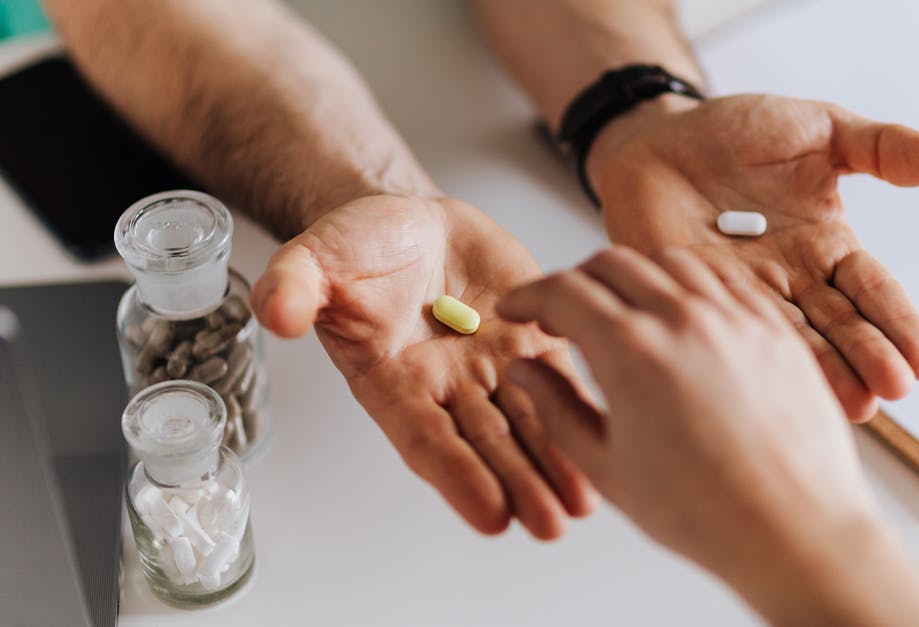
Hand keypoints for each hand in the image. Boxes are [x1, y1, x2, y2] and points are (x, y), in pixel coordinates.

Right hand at [251, 195, 593, 538]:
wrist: (411, 222)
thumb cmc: (360, 247)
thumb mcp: (318, 257)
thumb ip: (298, 285)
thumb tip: (275, 310)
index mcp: (392, 380)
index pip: (425, 438)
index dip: (456, 475)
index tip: (489, 513)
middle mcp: (445, 387)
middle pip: (485, 445)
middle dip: (517, 484)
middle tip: (548, 523)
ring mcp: (491, 367)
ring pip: (527, 423)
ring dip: (555, 464)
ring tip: (583, 504)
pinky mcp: (530, 340)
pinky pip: (560, 378)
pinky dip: (580, 409)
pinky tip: (607, 438)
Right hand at [498, 247, 875, 561]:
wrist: (796, 531)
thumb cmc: (707, 515)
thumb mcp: (607, 468)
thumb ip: (556, 409)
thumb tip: (524, 371)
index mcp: (633, 353)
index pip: (564, 291)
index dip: (529, 296)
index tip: (518, 309)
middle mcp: (685, 320)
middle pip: (613, 263)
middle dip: (576, 280)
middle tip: (563, 312)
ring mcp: (736, 318)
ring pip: (671, 262)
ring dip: (634, 274)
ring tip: (623, 309)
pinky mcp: (775, 329)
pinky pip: (725, 280)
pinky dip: (691, 284)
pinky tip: (682, 313)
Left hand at [586, 94, 918, 420]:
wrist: (655, 138)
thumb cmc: (736, 132)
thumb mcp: (818, 128)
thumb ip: (880, 147)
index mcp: (826, 245)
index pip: (873, 291)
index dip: (900, 325)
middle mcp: (792, 280)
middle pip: (840, 327)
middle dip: (869, 359)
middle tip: (894, 389)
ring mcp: (744, 296)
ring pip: (792, 341)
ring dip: (824, 374)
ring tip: (855, 405)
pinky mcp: (696, 300)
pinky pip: (730, 331)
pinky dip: (753, 359)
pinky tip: (778, 386)